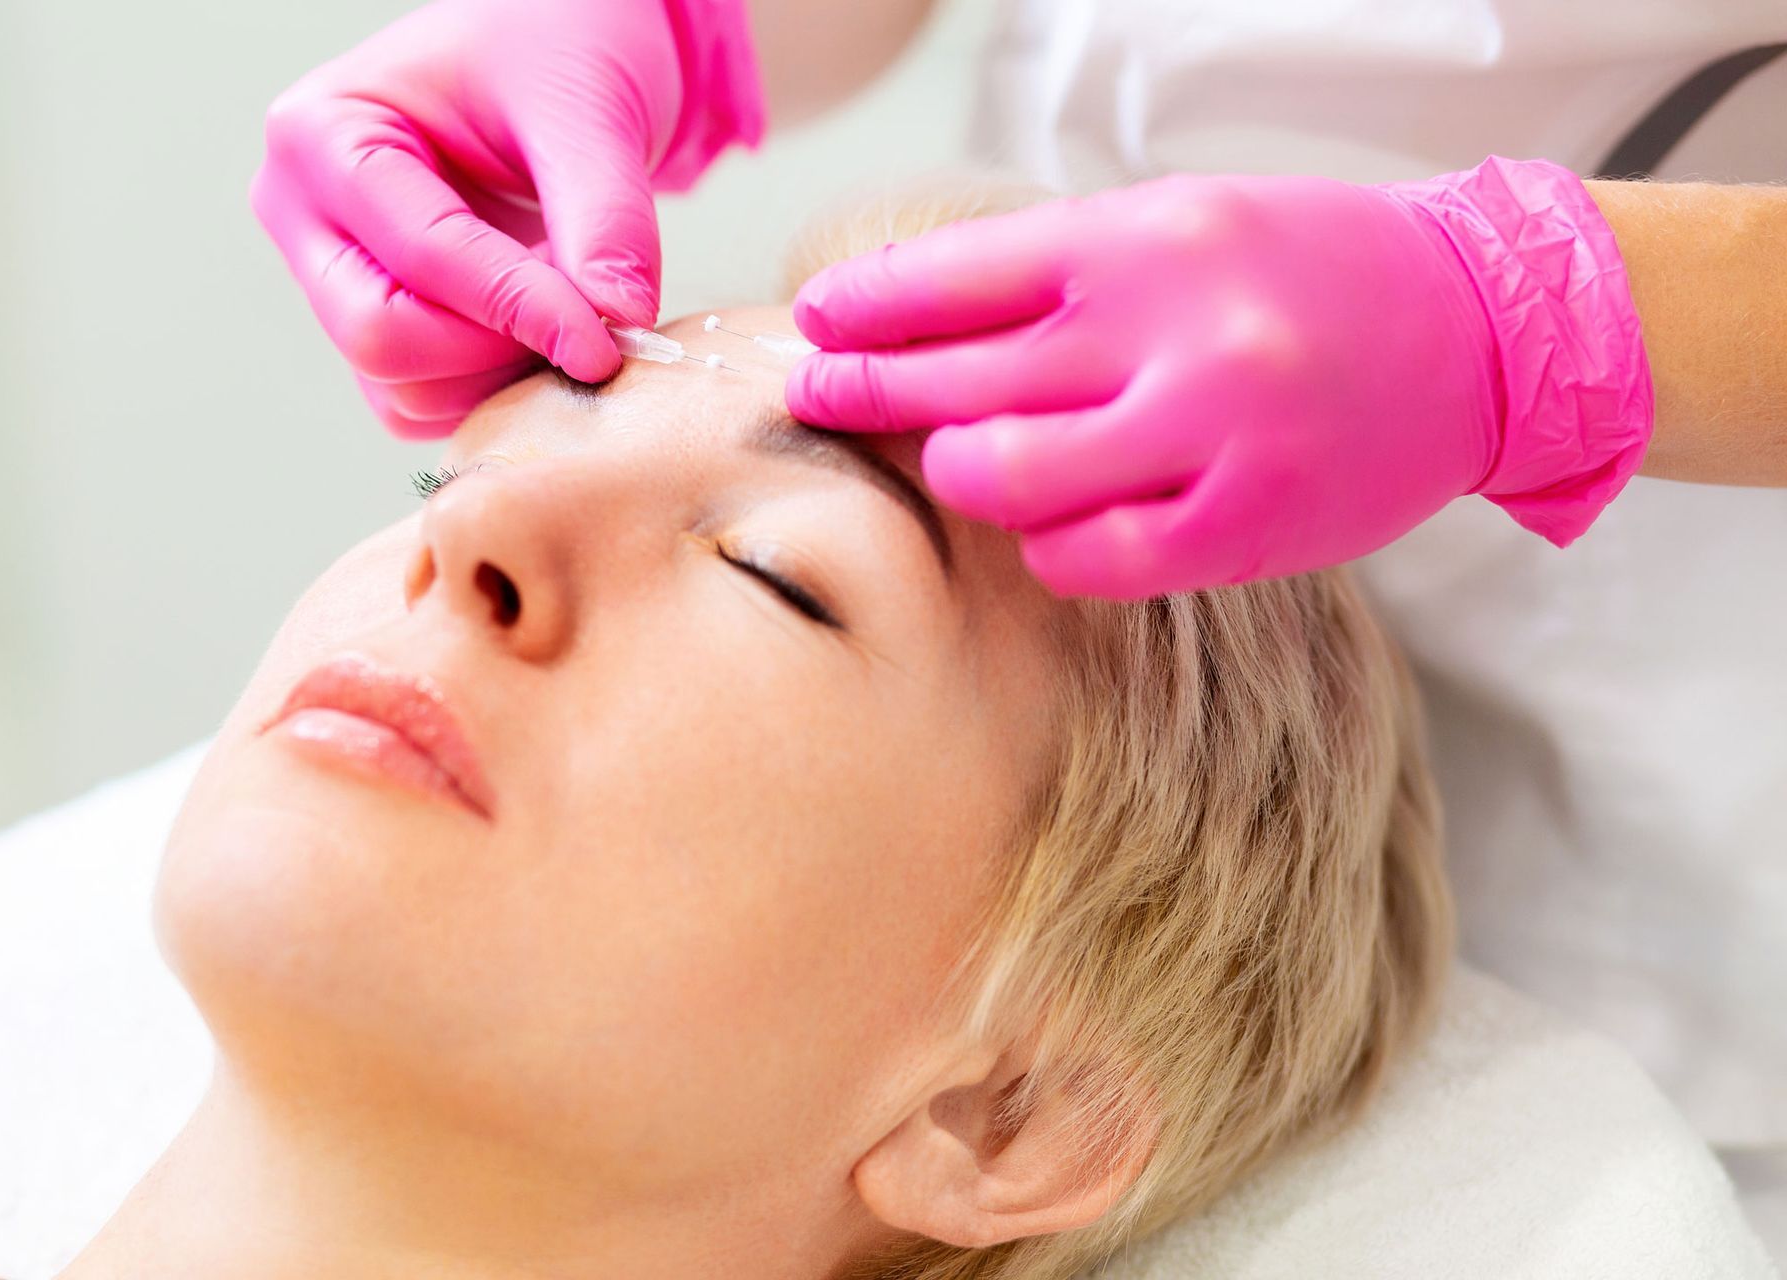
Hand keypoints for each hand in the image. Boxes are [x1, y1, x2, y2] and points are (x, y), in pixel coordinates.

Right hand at [251, 0, 762, 437]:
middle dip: (494, 350)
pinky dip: (493, 390)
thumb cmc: (553, 51)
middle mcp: (306, 216)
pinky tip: (547, 332)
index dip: (518, 310)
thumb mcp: (586, 112)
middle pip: (379, 339)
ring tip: (573, 310)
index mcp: (323, 136)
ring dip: (500, 376)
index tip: (607, 341)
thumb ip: (606, 217)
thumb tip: (618, 318)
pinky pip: (424, 403)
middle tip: (591, 331)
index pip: (417, 259)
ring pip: (401, 389)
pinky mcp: (379, 327)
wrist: (561, 63)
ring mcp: (334, 281)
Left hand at [786, 158, 1653, 598]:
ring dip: (961, 472)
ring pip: (1009, 479)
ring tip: (955, 461)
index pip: (960, 275)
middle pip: (963, 380)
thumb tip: (917, 323)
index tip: (817, 320)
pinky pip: (1088, 559)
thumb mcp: (1187, 225)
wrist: (1482, 330)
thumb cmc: (1311, 271)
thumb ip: (1065, 274)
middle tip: (819, 394)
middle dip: (869, 389)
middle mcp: (1175, 332)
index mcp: (1149, 236)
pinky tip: (1049, 523)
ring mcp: (1213, 436)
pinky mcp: (1246, 526)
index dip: (870, 305)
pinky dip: (1047, 545)